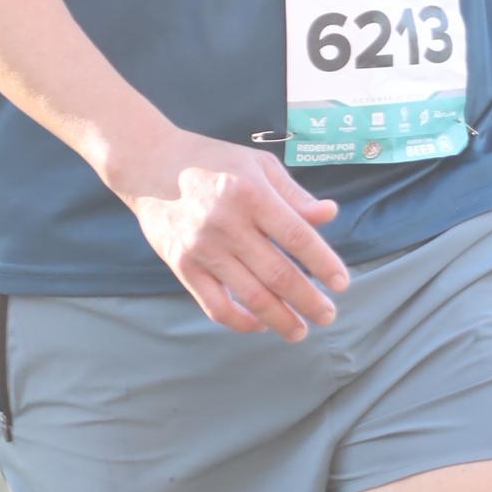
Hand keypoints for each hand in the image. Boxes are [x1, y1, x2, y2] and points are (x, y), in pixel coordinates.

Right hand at [116, 133, 349, 338]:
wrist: (149, 165)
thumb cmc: (211, 161)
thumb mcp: (257, 165)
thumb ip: (293, 194)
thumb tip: (329, 215)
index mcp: (250, 193)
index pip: (296, 236)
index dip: (323, 263)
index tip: (342, 283)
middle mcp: (227, 223)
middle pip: (277, 273)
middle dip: (308, 300)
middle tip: (327, 315)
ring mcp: (203, 248)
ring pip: (249, 295)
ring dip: (280, 319)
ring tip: (299, 330)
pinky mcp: (183, 266)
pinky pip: (214, 305)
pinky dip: (239, 321)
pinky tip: (259, 324)